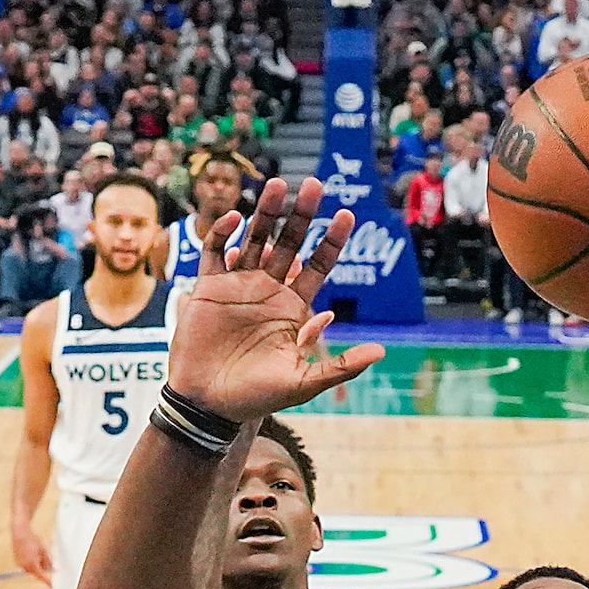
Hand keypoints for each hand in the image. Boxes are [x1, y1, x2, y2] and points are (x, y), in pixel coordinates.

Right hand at [11, 520, 51, 583]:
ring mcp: (20, 564)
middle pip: (36, 573)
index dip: (47, 581)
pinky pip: (26, 565)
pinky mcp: (17, 561)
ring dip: (36, 565)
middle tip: (44, 559)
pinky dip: (30, 562)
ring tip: (36, 551)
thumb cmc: (33, 540)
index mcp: (33, 563)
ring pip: (31, 569)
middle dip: (42, 569)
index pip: (42, 576)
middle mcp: (25, 565)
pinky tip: (31, 551)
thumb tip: (52, 568)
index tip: (52, 586)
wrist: (19, 532)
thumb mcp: (44, 550)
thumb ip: (48, 561)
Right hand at [170, 177, 383, 421]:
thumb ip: (341, 367)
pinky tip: (235, 219)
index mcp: (293, 307)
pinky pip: (214, 252)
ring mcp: (238, 286)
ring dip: (265, 213)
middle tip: (314, 185)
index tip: (346, 214)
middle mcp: (268, 290)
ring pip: (254, 239)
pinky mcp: (207, 288)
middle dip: (301, 216)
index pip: (318, 266)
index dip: (331, 241)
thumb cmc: (257, 397)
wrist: (210, 404)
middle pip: (288, 243)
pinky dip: (223, 234)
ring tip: (277, 186)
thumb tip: (382, 352)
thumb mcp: (304, 383)